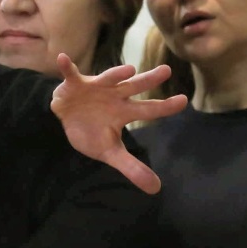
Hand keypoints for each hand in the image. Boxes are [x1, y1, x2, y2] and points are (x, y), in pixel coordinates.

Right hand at [51, 55, 188, 194]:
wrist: (67, 119)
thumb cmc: (93, 131)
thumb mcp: (111, 153)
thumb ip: (132, 168)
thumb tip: (156, 189)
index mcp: (124, 112)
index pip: (148, 110)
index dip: (165, 106)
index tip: (184, 101)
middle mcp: (114, 95)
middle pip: (134, 87)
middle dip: (149, 79)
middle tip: (166, 71)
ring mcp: (95, 87)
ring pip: (109, 77)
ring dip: (117, 73)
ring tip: (128, 70)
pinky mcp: (74, 84)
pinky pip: (70, 74)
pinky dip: (66, 67)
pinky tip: (62, 59)